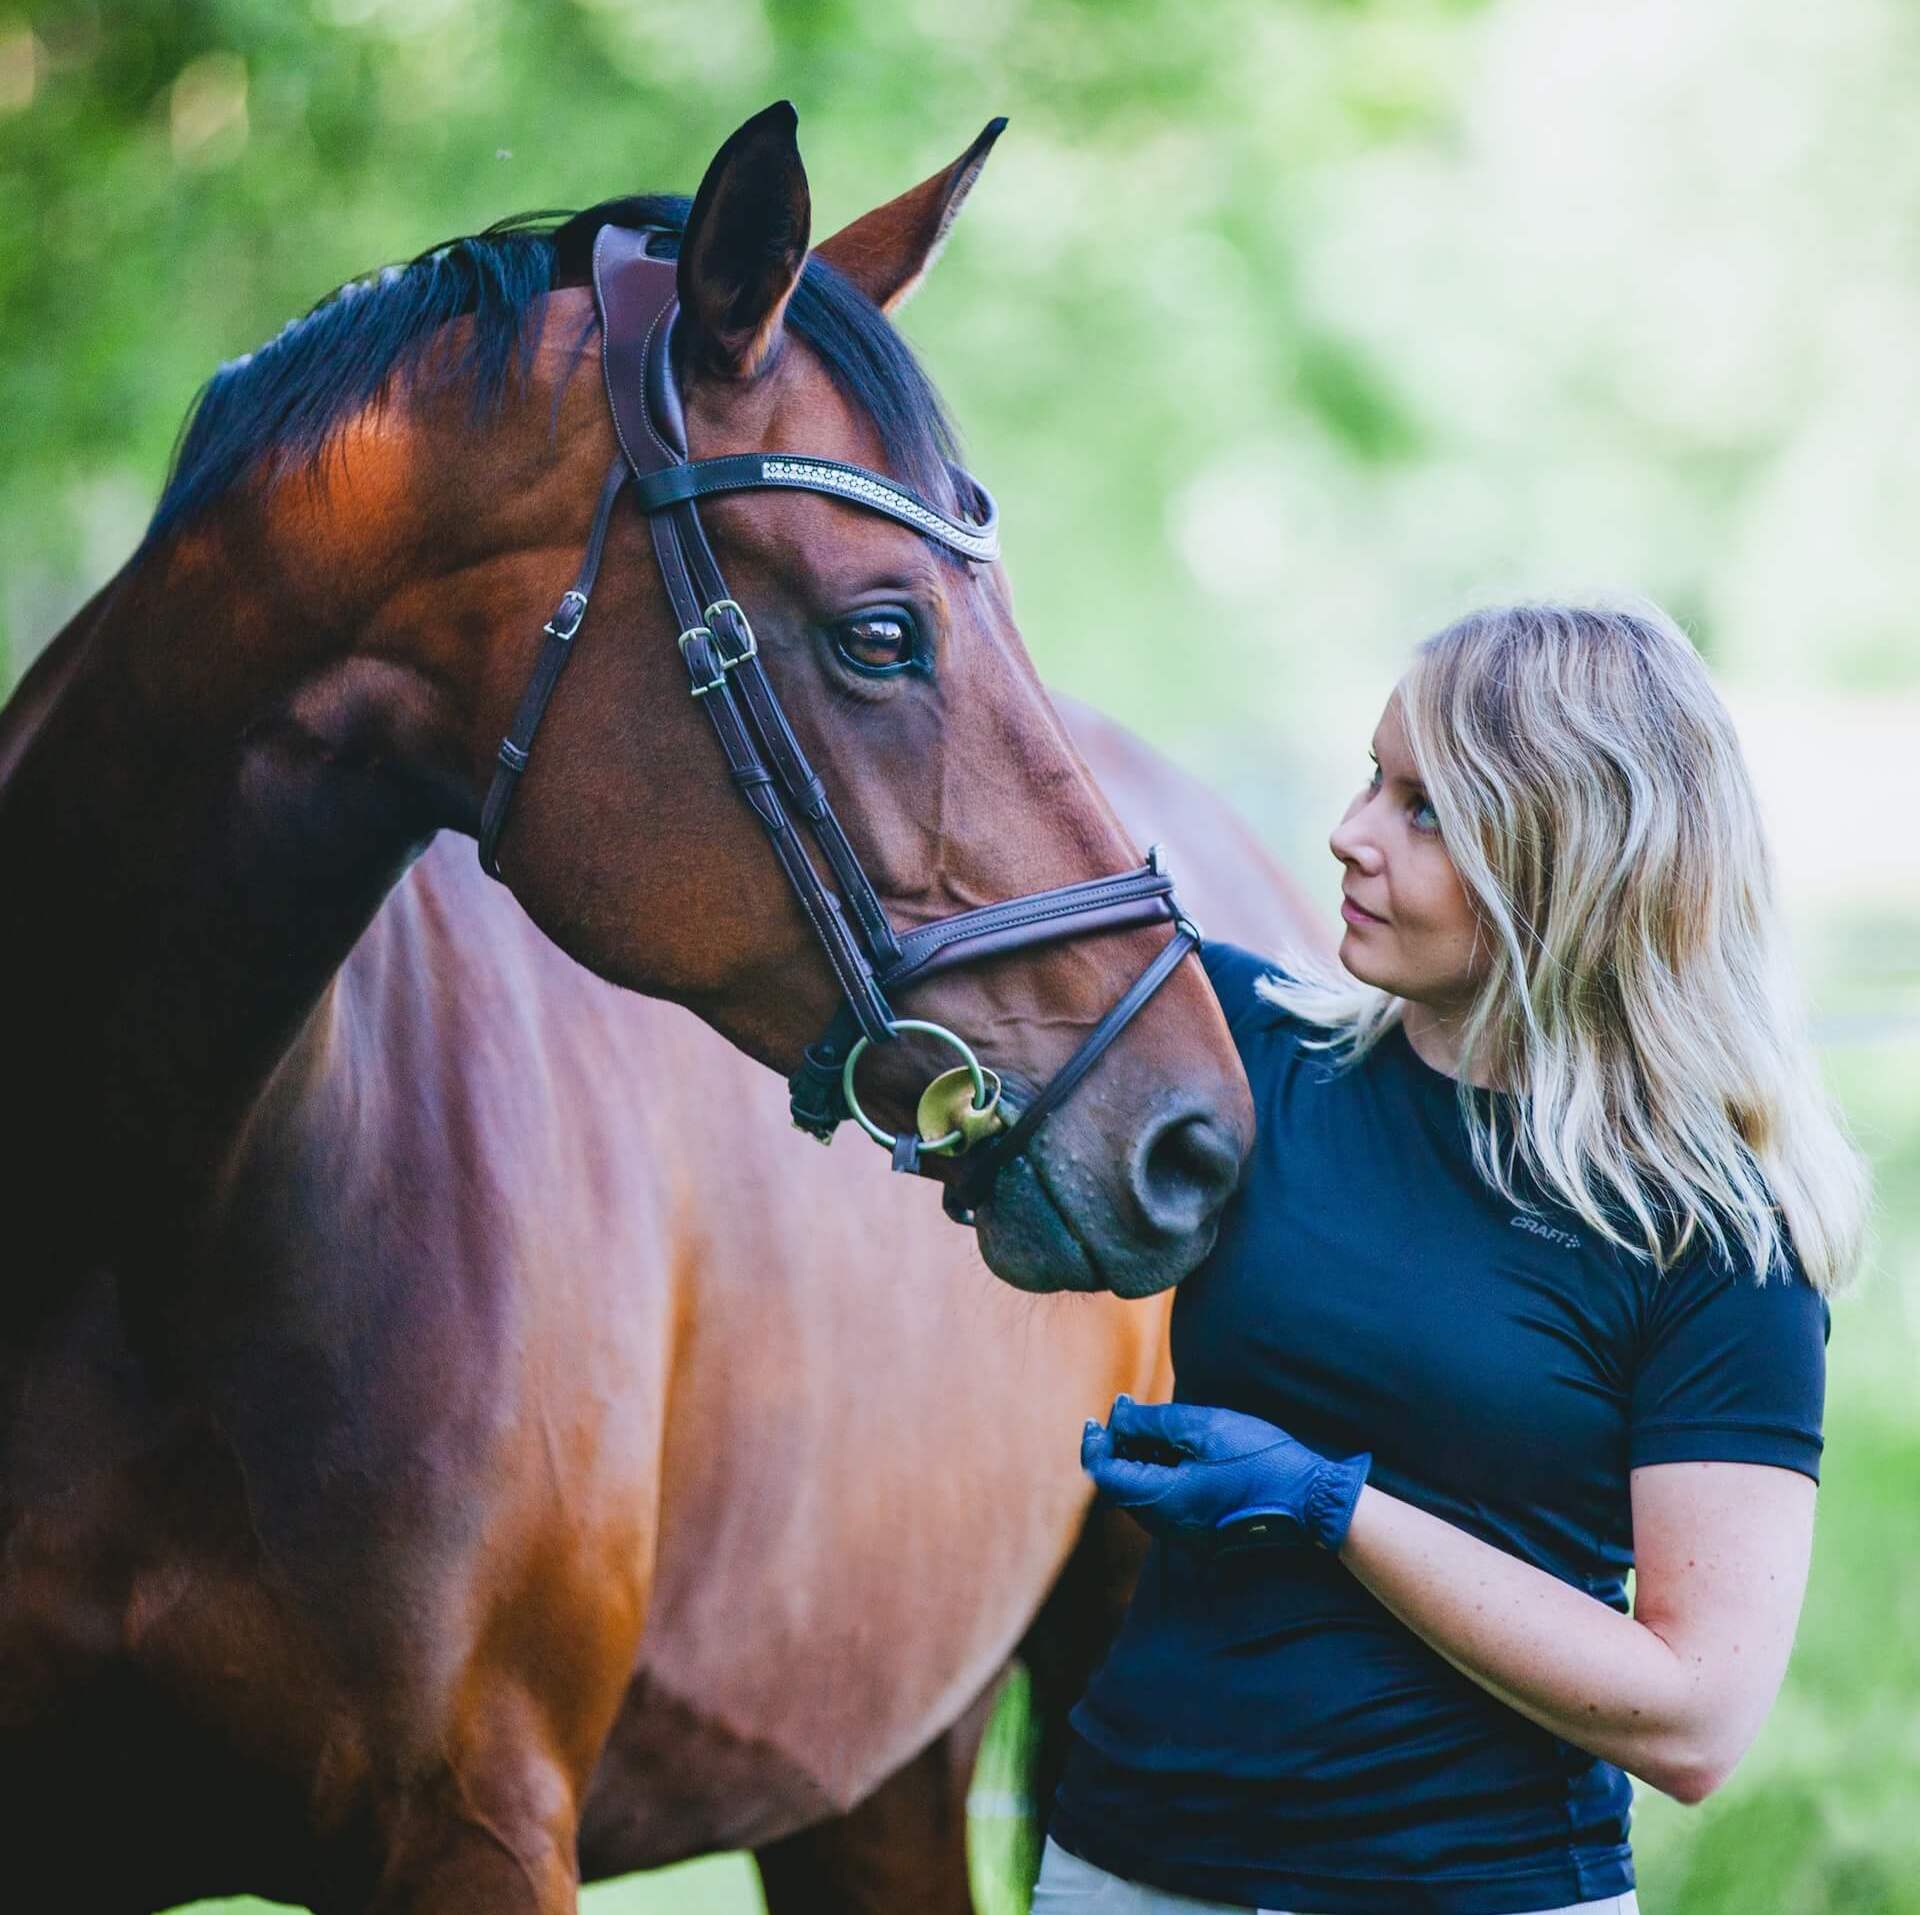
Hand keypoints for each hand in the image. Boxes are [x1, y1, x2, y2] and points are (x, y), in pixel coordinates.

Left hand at [1080, 1395, 1369, 1552]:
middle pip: (1121, 1485)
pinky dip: (1159, 1473)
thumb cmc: (1260, 1460)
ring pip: (1142, 1494)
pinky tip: (1174, 1448)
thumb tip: (1118, 1416)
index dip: (1096, 1444)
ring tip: (1151, 1425)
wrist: (1310, 1501)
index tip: (1098, 1416)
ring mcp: (1184, 1532)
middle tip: (1127, 1410)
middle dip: (1118, 1446)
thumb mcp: (1204, 1429)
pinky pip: (1164, 1502)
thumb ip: (1153, 1423)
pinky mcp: (1200, 1530)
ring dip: (1138, 1459)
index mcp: (1163, 1502)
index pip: (1106, 1475)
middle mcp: (1167, 1525)